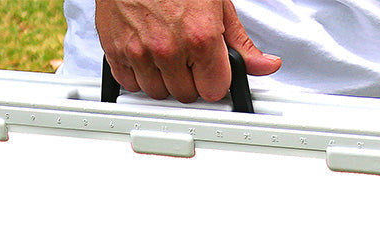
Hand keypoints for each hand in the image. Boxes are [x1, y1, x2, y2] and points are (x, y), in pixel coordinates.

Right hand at [96, 0, 280, 102]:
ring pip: (157, 93)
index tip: (212, 72)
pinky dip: (138, 75)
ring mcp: (139, 51)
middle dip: (190, 81)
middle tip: (189, 58)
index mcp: (200, 38)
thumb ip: (240, 42)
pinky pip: (129, 83)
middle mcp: (169, 49)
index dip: (215, 81)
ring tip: (167, 55)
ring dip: (163, 80)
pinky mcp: (115, 49)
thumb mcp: (218, 4)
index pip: (214, 91)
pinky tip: (147, 56)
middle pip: (186, 95)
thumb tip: (264, 65)